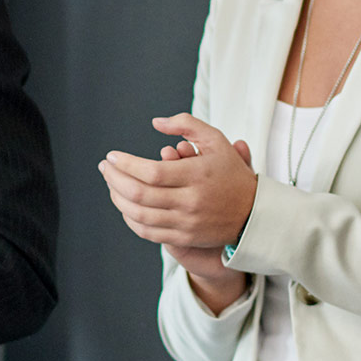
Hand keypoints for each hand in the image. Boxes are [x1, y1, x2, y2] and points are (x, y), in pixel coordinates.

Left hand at [100, 114, 256, 313]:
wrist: (255, 213)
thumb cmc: (231, 172)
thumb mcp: (216, 139)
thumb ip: (186, 124)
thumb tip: (155, 122)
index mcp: (197, 174)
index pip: (151, 172)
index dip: (125, 164)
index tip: (112, 156)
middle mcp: (191, 201)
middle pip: (140, 194)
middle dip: (114, 179)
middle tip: (105, 167)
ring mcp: (186, 222)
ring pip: (139, 215)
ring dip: (117, 198)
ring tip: (111, 183)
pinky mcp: (184, 237)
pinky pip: (147, 232)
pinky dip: (130, 218)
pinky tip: (124, 204)